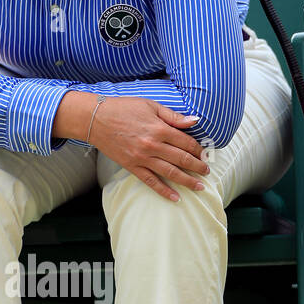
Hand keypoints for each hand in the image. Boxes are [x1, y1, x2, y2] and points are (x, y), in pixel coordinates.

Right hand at [90, 98, 209, 200]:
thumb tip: (194, 121)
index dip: (198, 149)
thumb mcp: (150, 105)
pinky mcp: (132, 167)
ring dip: (187, 181)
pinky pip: (151, 181)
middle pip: (181, 159)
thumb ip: (173, 116)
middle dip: (197, 167)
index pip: (186, 142)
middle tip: (207, 172)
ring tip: (199, 187)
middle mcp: (153, 146)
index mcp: (159, 129)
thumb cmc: (123, 108)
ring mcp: (142, 158)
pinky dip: (164, 190)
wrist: (96, 119)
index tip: (205, 154)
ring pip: (170, 173)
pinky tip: (175, 197)